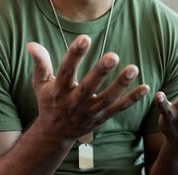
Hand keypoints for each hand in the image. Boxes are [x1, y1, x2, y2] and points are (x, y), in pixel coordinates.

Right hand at [26, 35, 149, 141]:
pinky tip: (145, 88)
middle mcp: (74, 103)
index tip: (85, 38)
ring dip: (120, 85)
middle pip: (88, 88)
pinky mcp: (102, 118)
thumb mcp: (39, 84)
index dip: (74, 55)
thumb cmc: (49, 103)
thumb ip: (40, 64)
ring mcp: (89, 112)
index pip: (65, 72)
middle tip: (113, 56)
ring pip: (106, 99)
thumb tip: (32, 44)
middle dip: (100, 73)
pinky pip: (118, 109)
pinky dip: (132, 100)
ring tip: (133, 69)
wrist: (56, 133)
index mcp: (58, 92)